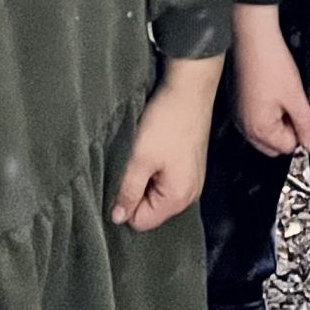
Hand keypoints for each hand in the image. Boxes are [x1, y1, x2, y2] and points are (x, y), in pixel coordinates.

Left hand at [111, 55, 222, 231]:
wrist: (189, 88)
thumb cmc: (166, 122)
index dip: (126, 201)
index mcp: (178, 199)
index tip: (124, 175)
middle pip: (150, 208)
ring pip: (156, 191)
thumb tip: (117, 217)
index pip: (140, 221)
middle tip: (135, 160)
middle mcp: (189, 195)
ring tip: (146, 151)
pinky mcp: (190, 165)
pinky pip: (166, 178)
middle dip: (137, 188)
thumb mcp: (140, 157)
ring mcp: (192, 180)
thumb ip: (128, 191)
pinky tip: (155, 145)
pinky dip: (156, 166)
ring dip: (146, 175)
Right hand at [231, 4, 309, 157]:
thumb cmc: (273, 64)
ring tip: (280, 96)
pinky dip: (264, 113)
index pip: (287, 147)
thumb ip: (306, 125)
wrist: (253, 37)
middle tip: (291, 105)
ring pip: (263, 134)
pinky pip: (254, 120)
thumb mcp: (296, 97)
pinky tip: (269, 92)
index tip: (299, 110)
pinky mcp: (236, 104)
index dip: (298, 130)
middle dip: (286, 131)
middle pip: (273, 145)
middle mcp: (244, 127)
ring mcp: (238, 116)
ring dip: (275, 122)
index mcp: (259, 130)